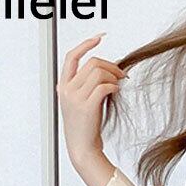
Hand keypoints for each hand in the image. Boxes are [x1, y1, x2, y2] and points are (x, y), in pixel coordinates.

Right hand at [56, 32, 126, 185]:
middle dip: (110, 65)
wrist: (82, 147)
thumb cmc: (85, 126)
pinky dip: (114, 86)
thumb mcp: (82, 101)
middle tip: (121, 75)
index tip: (99, 37)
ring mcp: (75, 98)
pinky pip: (104, 86)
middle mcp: (66, 89)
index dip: (86, 44)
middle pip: (91, 62)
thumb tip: (108, 69)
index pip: (72, 56)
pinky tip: (116, 92)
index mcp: (63, 85)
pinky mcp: (87, 107)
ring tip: (119, 86)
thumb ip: (88, 84)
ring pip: (98, 72)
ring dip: (114, 76)